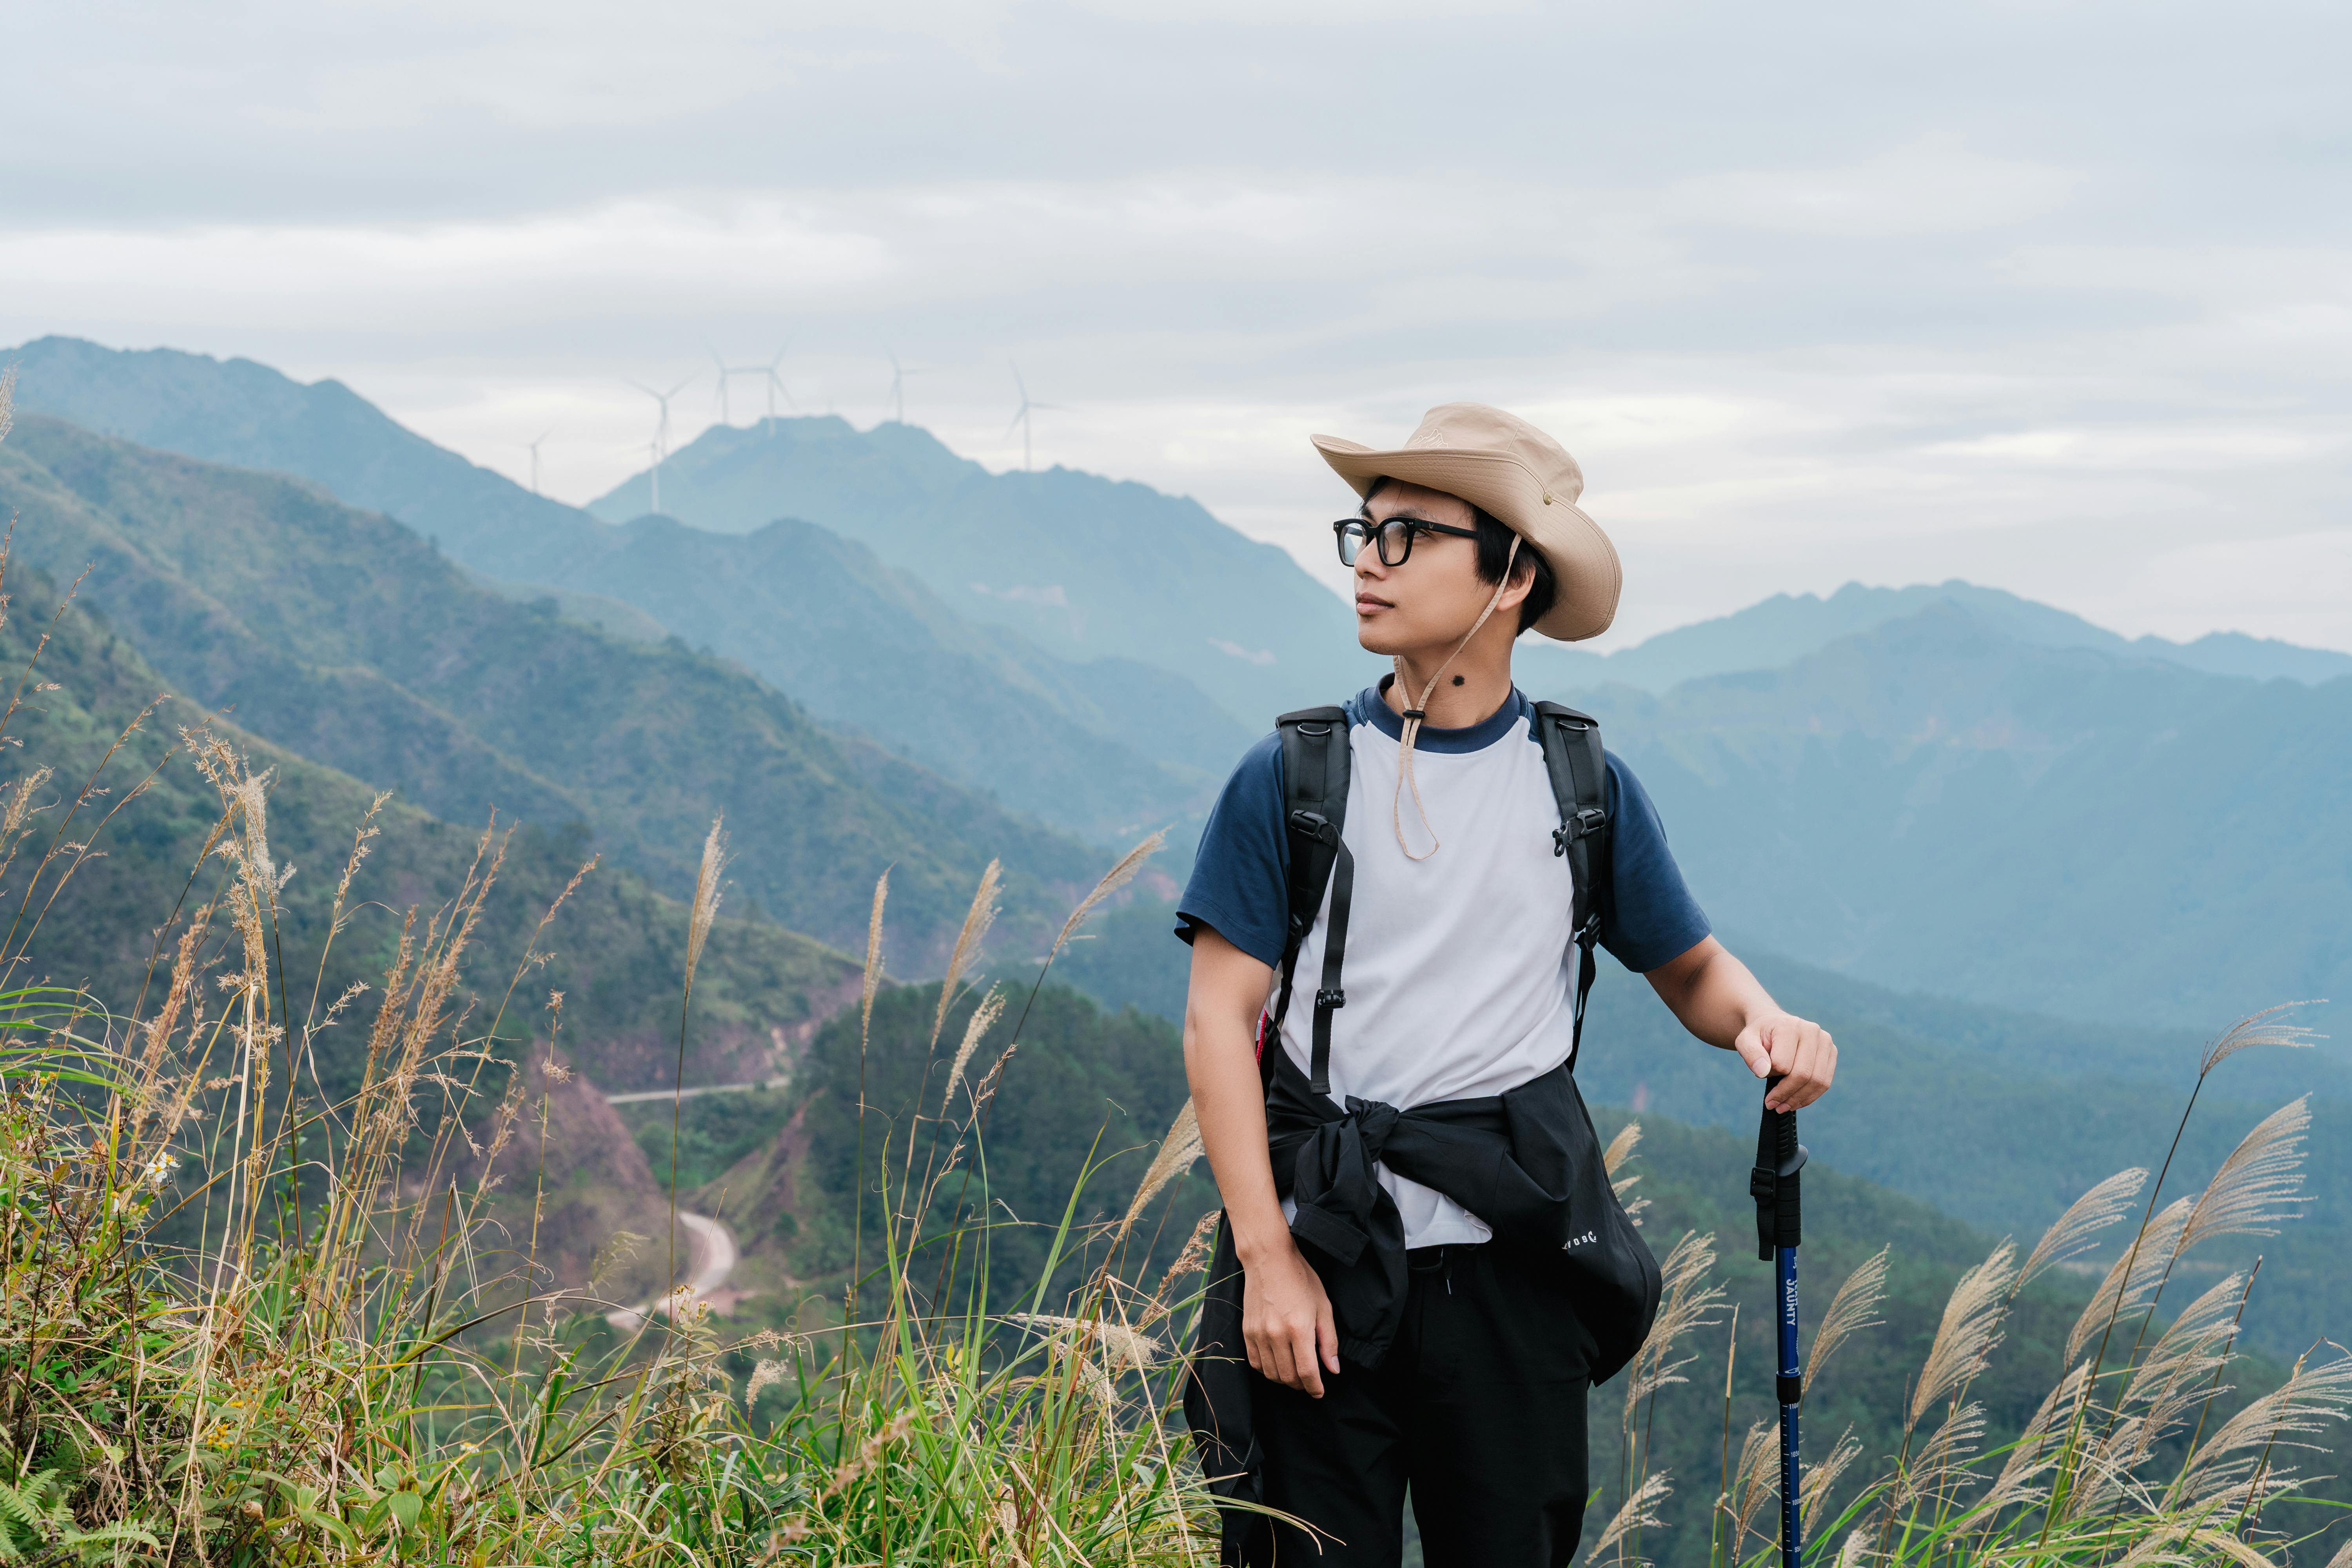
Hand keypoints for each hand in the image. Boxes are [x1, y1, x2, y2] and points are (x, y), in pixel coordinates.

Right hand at [1240, 1235, 1340, 1396]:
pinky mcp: (1246, 1331)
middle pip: (1288, 1376)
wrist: (1269, 1259)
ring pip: (1271, 1373)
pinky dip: (1267, 1370)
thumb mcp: (1323, 1306)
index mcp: (1298, 1328)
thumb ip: (1328, 1340)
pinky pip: (1255, 1362)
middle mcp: (1276, 1334)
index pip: (1307, 1372)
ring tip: (1294, 1374)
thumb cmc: (1300, 1279)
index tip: (1319, 1392)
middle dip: (1301, 1385)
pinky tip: (1277, 1364)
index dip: (1315, 1388)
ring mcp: (1258, 1334)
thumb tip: (1332, 1369)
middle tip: (1309, 1381)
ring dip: (1284, 1379)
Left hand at [1735, 1011, 1836, 1110]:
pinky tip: (1795, 1101)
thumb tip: (1762, 1072)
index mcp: (1789, 1026)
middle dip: (1786, 1094)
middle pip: (1804, 1074)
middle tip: (1771, 1105)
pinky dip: (1810, 1096)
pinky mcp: (1831, 1053)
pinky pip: (1825, 1082)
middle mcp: (1812, 1031)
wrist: (1773, 1026)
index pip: (1783, 1064)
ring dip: (1799, 1099)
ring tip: (1782, 1107)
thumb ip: (1750, 1054)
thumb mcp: (1745, 1041)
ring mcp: (1825, 1042)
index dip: (1770, 1075)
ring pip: (1818, 1081)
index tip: (1760, 1075)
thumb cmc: (1759, 1036)